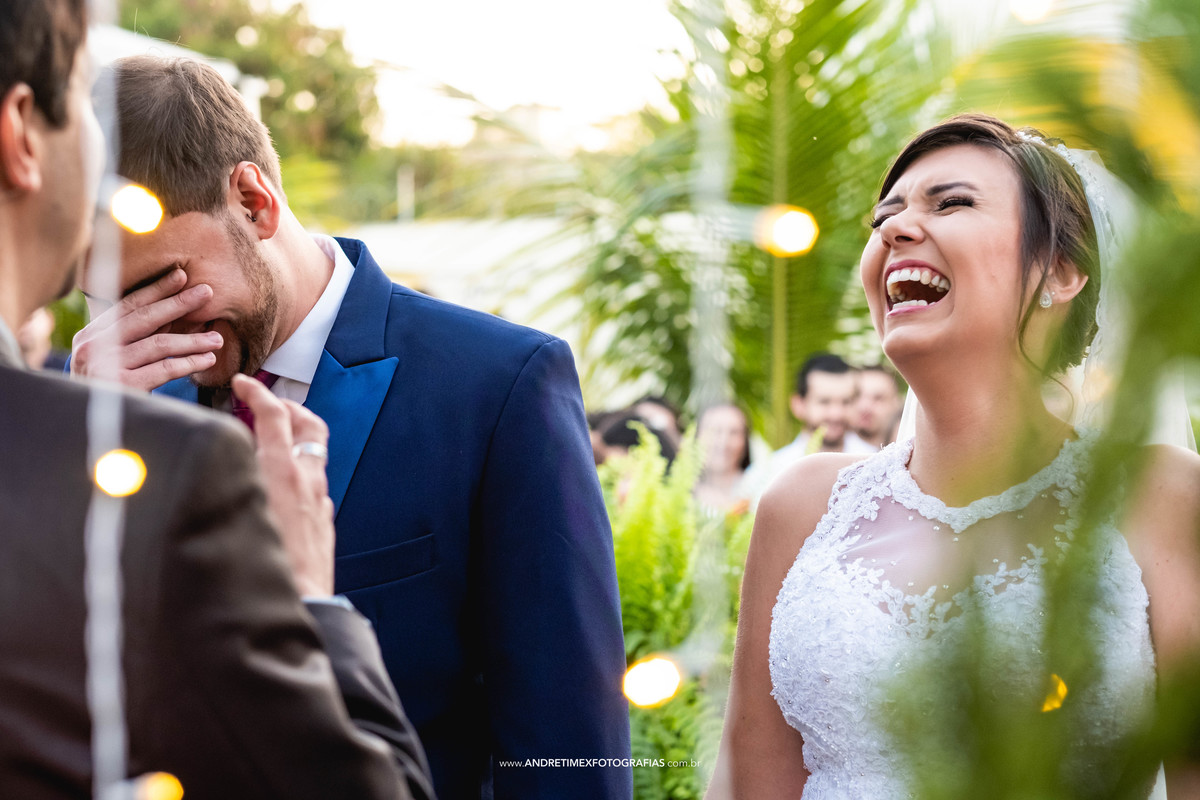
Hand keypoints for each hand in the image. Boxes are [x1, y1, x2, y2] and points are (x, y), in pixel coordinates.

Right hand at [71, 268, 222, 389]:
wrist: (91, 428)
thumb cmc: (110, 392)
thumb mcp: (116, 359)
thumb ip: (137, 337)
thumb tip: (176, 312)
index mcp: (91, 335)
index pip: (128, 305)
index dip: (157, 290)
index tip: (182, 276)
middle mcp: (92, 347)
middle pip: (143, 318)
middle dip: (179, 303)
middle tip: (207, 292)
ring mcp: (104, 366)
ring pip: (158, 344)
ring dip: (192, 340)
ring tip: (217, 338)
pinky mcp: (120, 386)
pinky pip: (163, 369)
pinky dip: (189, 362)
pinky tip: (207, 359)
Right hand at [232, 373, 335, 596]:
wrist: (301, 604)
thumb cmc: (262, 568)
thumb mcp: (236, 514)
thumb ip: (226, 481)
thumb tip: (209, 462)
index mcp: (282, 473)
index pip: (274, 416)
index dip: (258, 393)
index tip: (243, 383)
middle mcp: (307, 481)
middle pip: (309, 425)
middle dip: (290, 407)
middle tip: (269, 405)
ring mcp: (319, 501)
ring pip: (315, 454)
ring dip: (296, 439)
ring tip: (273, 441)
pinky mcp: (323, 522)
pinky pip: (315, 485)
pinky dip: (300, 472)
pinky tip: (283, 484)